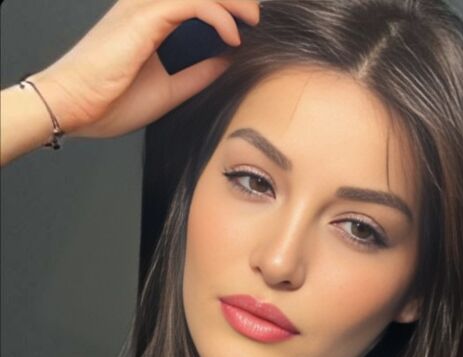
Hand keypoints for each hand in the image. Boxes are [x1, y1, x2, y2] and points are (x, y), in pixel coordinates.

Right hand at [25, 0, 260, 139]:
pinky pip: (194, 3)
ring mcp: (144, 7)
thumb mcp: (168, 89)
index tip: (248, 26)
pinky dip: (219, 16)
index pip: (192, 0)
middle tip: (256, 18)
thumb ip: (198, 72)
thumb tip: (227, 61)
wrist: (72, 106)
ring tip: (252, 21)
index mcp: (148, 19)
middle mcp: (146, 5)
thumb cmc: (108, 101)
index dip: (222, 6)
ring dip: (232, 1)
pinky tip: (233, 38)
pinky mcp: (145, 16)